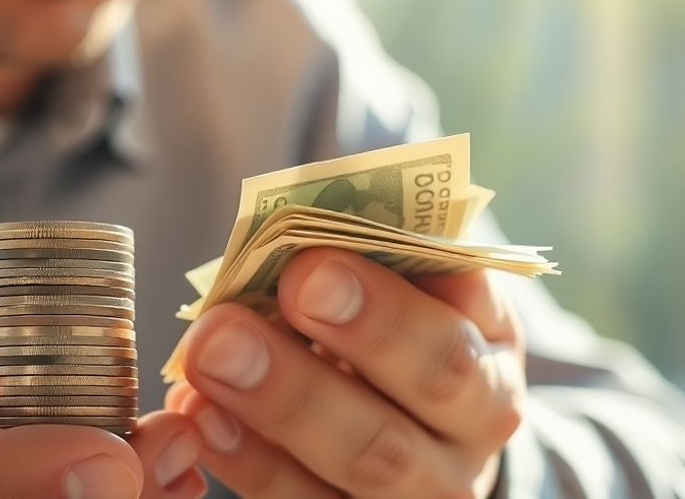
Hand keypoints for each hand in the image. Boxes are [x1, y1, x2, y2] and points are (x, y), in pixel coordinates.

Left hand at [165, 248, 524, 497]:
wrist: (439, 420)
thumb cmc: (419, 321)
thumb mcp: (433, 287)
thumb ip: (392, 255)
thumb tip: (317, 212)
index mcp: (489, 377)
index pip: (447, 355)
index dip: (382, 316)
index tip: (308, 267)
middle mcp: (457, 458)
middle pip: (386, 438)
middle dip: (299, 384)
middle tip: (224, 331)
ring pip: (340, 476)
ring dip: (258, 418)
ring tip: (201, 362)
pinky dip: (239, 459)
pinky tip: (196, 414)